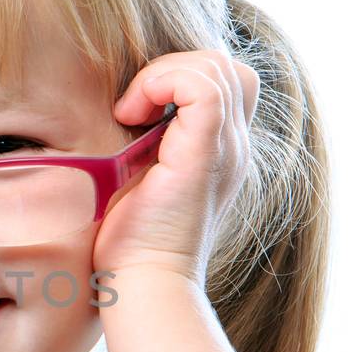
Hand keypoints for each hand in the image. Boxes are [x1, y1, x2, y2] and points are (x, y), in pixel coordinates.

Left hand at [92, 49, 258, 286]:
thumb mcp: (141, 180)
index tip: (134, 110)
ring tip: (129, 112)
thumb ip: (146, 144)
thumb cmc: (131, 244)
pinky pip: (202, 85)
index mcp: (220, 152)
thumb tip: (120, 113)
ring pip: (215, 67)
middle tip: (132, 107)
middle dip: (170, 69)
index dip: (179, 76)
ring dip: (161, 74)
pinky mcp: (206, 155)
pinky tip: (130, 114)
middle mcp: (233, 147)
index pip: (223, 81)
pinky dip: (161, 83)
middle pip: (223, 66)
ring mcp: (225, 150)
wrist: (144, 284)